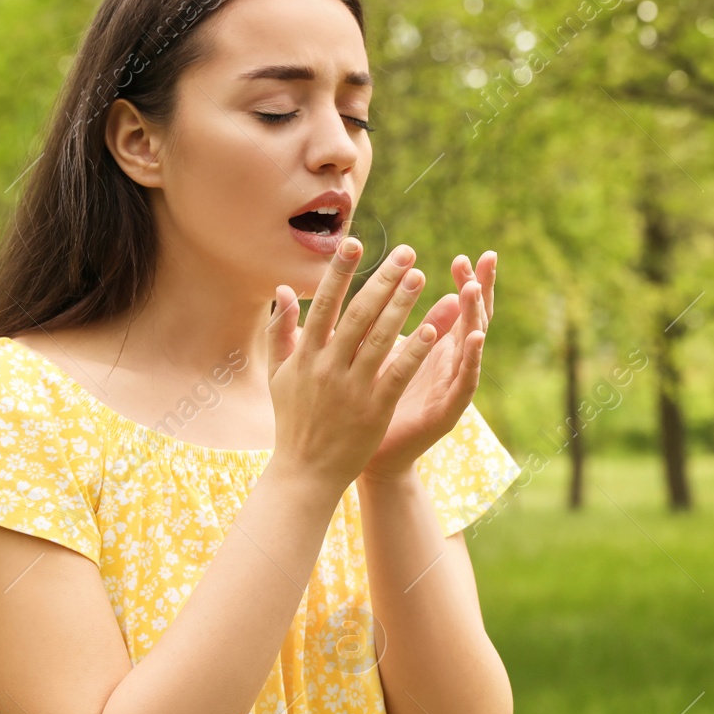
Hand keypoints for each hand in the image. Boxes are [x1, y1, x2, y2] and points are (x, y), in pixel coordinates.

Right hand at [264, 239, 444, 490]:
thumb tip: (281, 289)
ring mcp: (351, 387)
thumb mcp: (278, 374)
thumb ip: (280, 330)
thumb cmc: (293, 420)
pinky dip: (416, 349)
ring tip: (422, 277)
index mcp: (304, 354)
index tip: (355, 242)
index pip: (324, 304)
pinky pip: (398, 372)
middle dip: (382, 280)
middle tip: (407, 253)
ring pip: (380, 338)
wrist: (305, 471)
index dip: (339, 272)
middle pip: (357, 314)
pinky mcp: (374, 408)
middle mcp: (327, 366)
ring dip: (403, 305)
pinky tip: (435, 327)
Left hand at [360, 250, 497, 482]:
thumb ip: (386, 320)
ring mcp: (454, 387)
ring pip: (472, 346)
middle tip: (485, 260)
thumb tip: (382, 284)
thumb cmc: (373, 402)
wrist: (372, 457)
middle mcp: (452, 365)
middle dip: (480, 289)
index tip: (466, 256)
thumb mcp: (380, 352)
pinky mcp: (449, 411)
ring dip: (475, 316)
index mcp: (438, 349)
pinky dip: (472, 358)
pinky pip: (466, 381)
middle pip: (475, 319)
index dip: (467, 282)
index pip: (459, 308)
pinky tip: (475, 337)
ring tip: (473, 289)